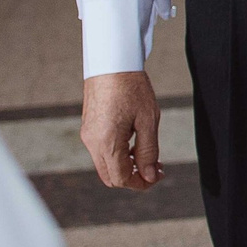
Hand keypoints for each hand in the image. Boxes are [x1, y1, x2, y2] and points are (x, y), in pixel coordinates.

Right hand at [80, 71, 163, 190]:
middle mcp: (92, 143)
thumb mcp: (148, 120)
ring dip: (125, 166)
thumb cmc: (131, 87)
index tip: (158, 175)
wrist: (111, 62)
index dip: (141, 183)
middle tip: (155, 168)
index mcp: (107, 143)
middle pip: (111, 177)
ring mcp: (88, 135)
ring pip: (105, 165)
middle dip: (133, 178)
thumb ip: (148, 152)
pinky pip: (101, 151)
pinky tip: (133, 142)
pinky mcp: (88, 128)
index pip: (121, 179)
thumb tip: (150, 176)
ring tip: (147, 154)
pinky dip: (117, 155)